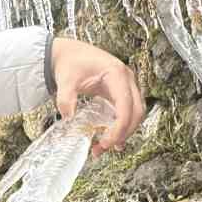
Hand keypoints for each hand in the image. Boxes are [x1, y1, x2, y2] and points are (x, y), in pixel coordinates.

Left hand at [51, 36, 144, 154]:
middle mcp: (127, 79)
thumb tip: (69, 117)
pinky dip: (121, 126)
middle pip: (136, 112)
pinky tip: (109, 138)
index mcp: (117, 74)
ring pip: (135, 114)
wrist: (69, 54)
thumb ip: (65, 98)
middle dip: (123, 133)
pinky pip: (128, 111)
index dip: (119, 128)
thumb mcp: (66, 80)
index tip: (106, 142)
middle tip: (103, 147)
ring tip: (103, 146)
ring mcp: (126, 85)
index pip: (126, 107)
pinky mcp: (121, 91)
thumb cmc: (70, 62)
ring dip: (123, 132)